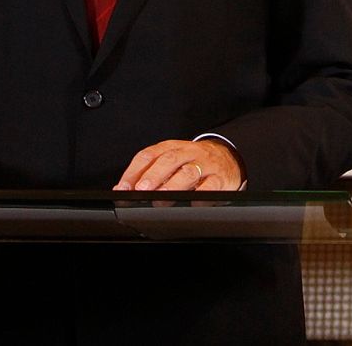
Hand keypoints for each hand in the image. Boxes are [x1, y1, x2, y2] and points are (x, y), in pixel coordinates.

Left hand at [115, 139, 242, 191]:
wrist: (228, 158)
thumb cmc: (195, 162)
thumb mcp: (173, 162)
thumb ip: (151, 173)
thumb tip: (124, 188)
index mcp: (173, 147)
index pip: (150, 155)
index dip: (134, 171)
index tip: (123, 187)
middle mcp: (189, 153)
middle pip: (169, 160)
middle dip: (153, 175)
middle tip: (141, 189)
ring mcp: (205, 164)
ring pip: (189, 171)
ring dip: (173, 185)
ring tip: (161, 198)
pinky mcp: (220, 178)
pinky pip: (211, 185)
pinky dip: (201, 195)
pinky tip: (192, 202)